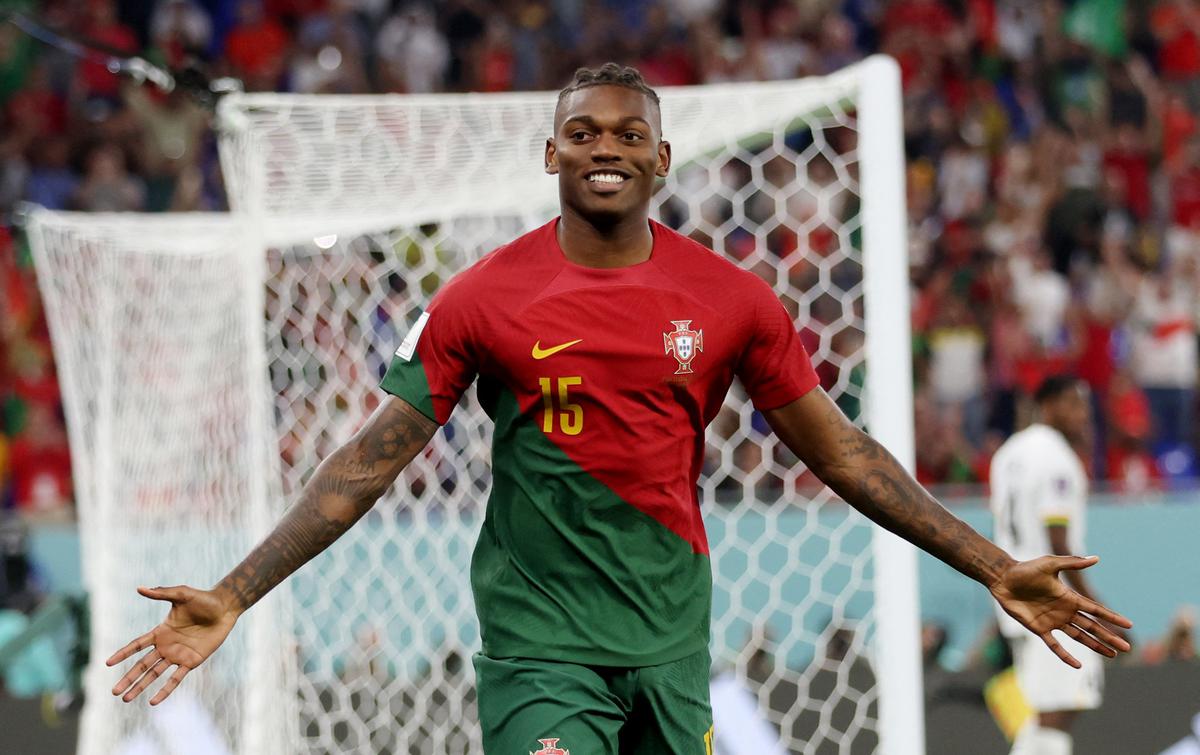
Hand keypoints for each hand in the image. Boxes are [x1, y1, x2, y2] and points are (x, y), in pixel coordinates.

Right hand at [106, 585, 238, 704]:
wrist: (225, 608)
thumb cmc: (204, 599)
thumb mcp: (182, 594)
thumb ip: (161, 592)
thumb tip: (139, 588)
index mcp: (161, 631)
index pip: (137, 645)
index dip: (123, 653)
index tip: (108, 663)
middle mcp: (166, 646)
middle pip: (142, 665)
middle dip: (128, 678)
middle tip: (114, 692)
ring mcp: (178, 655)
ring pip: (155, 674)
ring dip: (141, 687)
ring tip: (126, 699)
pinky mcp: (192, 662)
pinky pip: (176, 679)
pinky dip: (165, 690)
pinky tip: (153, 701)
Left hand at [989, 555, 1132, 667]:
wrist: (1003, 578)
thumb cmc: (1025, 569)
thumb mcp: (1050, 564)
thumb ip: (1072, 563)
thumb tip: (1096, 558)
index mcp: (1069, 597)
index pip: (1096, 610)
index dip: (1112, 617)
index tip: (1129, 625)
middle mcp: (1065, 611)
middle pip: (1092, 627)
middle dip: (1109, 637)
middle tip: (1127, 648)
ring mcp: (1053, 621)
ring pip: (1079, 637)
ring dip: (1095, 646)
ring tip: (1112, 655)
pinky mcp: (1039, 628)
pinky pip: (1054, 645)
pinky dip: (1065, 655)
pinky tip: (1077, 665)